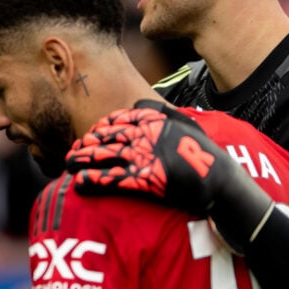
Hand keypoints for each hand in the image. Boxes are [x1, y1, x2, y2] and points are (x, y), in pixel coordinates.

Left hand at [66, 100, 219, 213]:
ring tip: (67, 164)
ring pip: (105, 156)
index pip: (119, 119)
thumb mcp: (186, 123)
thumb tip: (137, 105)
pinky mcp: (145, 180)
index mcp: (155, 121)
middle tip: (72, 151)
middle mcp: (146, 136)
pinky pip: (113, 179)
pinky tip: (80, 184)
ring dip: (82, 160)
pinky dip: (94, 181)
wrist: (220, 180)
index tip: (91, 134)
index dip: (101, 127)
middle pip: (107, 137)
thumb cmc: (204, 153)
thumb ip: (160, 111)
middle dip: (87, 144)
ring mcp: (144, 157)